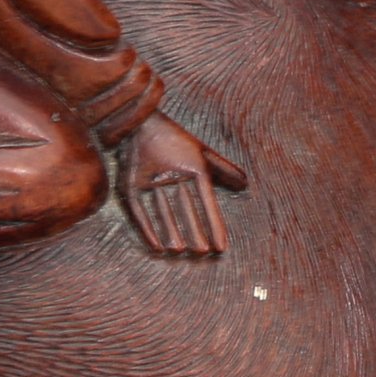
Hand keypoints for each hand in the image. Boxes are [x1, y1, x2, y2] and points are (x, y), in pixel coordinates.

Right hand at [119, 115, 245, 256]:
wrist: (138, 123)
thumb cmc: (175, 141)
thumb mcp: (201, 150)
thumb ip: (223, 169)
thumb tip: (245, 185)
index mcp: (193, 168)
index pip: (207, 202)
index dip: (214, 225)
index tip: (221, 246)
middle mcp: (172, 175)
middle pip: (185, 209)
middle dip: (195, 232)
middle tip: (202, 252)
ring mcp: (150, 181)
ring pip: (163, 212)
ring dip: (172, 233)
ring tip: (180, 250)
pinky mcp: (130, 186)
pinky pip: (140, 212)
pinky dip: (147, 230)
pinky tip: (157, 246)